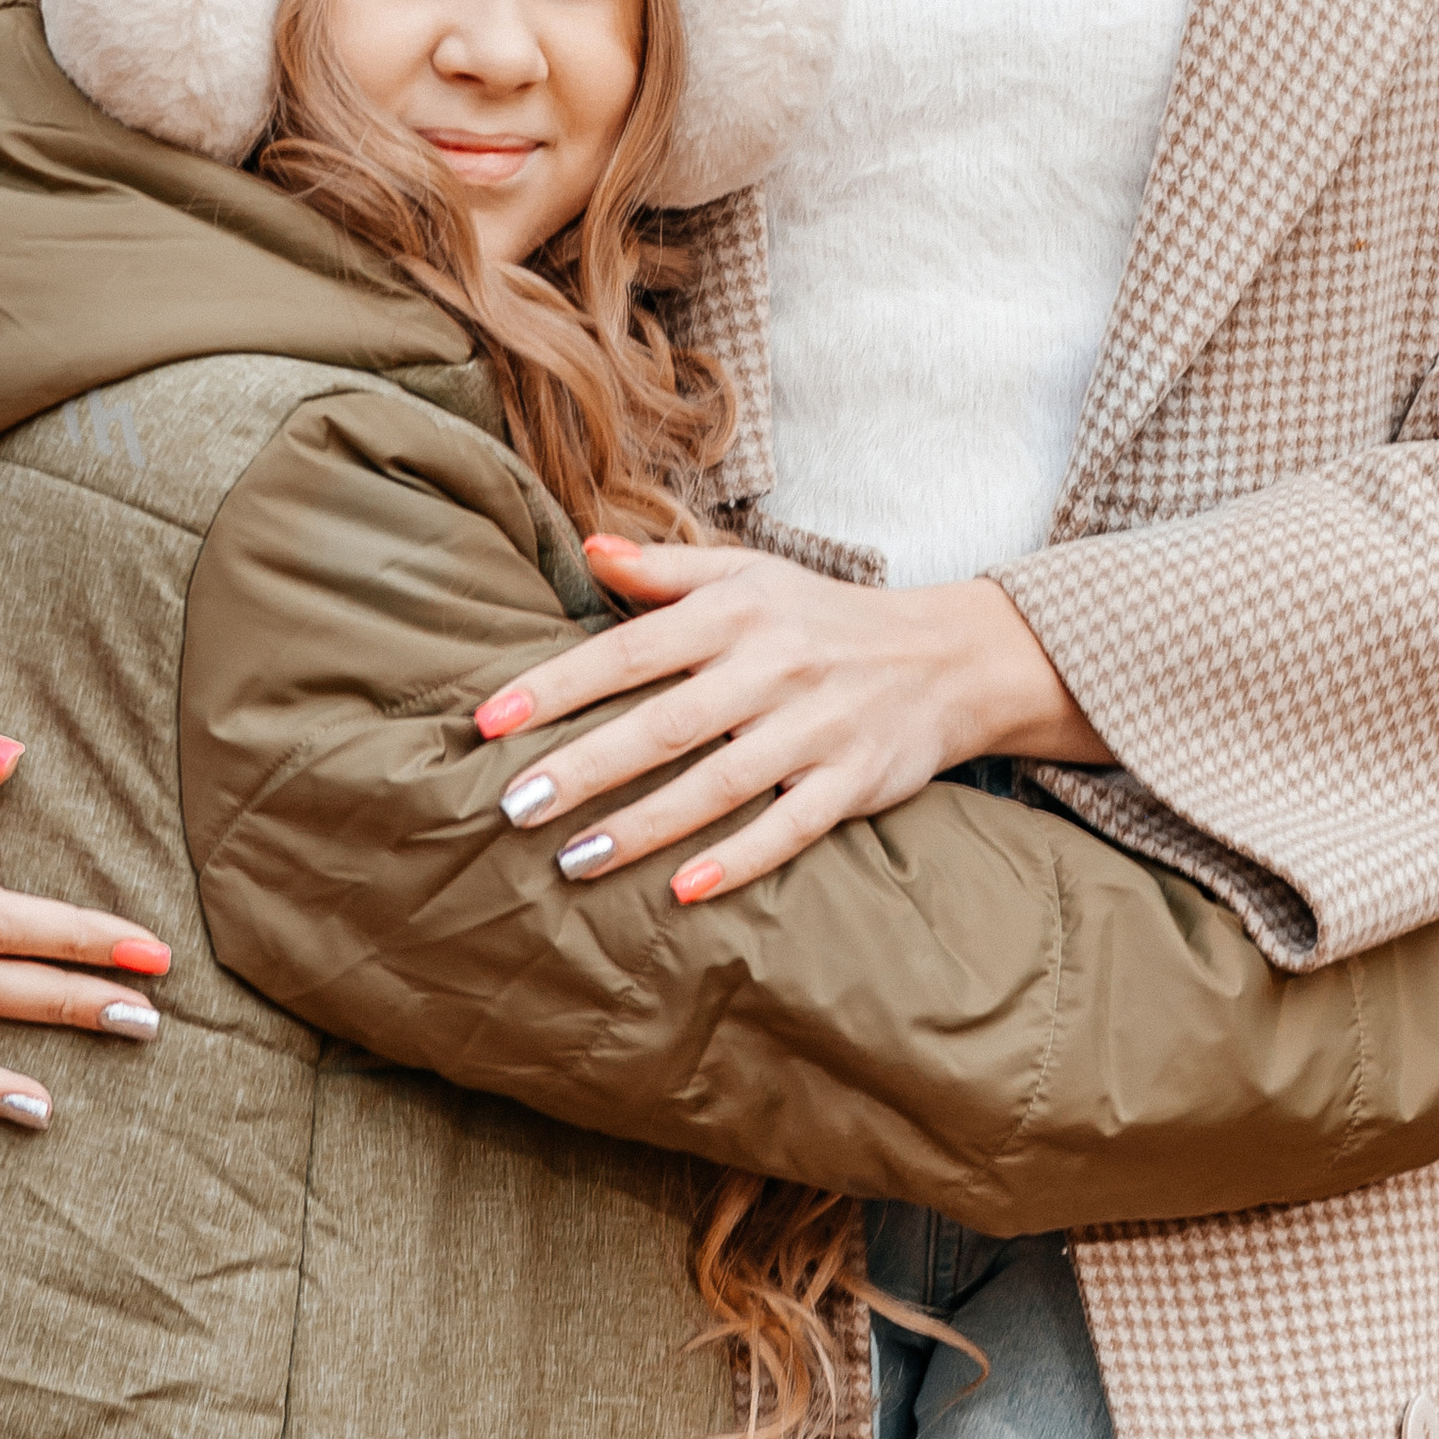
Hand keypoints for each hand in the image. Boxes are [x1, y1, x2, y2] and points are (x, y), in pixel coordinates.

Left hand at [472, 537, 1107, 902]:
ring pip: (718, 783)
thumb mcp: (750, 575)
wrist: (949, 656)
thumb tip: (588, 548)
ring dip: (644, 825)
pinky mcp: (854, 781)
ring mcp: (816, 729)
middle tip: (513, 806)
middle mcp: (773, 668)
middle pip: (664, 723)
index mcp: (735, 614)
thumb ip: (665, 571)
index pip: (629, 650)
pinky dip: (739, 858)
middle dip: (585, 767)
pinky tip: (682, 890)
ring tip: (573, 861)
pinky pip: (791, 826)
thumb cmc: (823, 617)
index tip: (490, 722)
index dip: (558, 686)